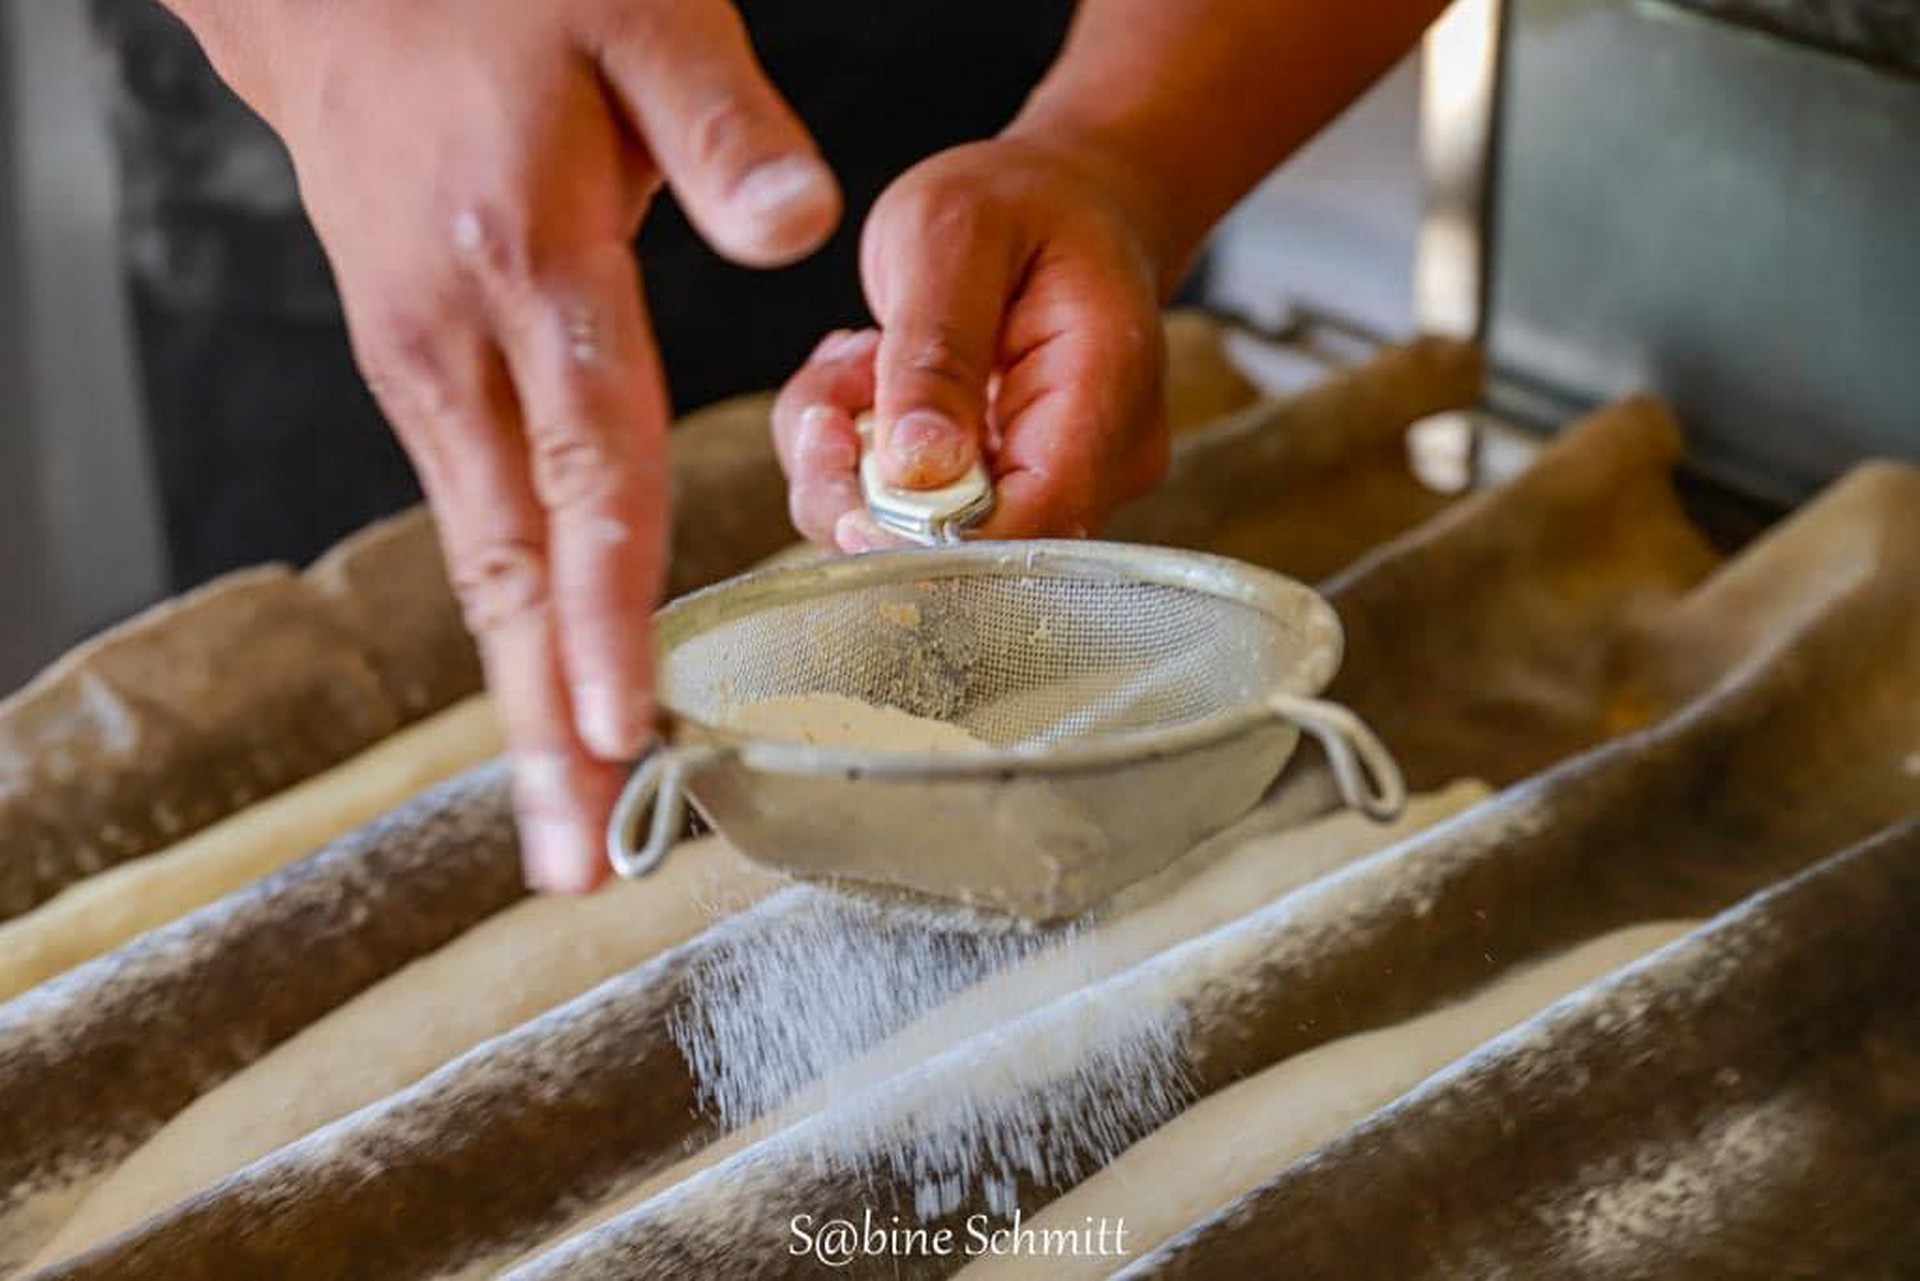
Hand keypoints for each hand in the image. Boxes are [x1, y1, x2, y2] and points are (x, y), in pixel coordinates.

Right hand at [179, 0, 840, 890]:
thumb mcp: (639, 14)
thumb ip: (722, 129)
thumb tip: (801, 231)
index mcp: (524, 266)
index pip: (584, 472)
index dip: (609, 615)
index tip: (629, 738)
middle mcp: (454, 344)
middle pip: (507, 565)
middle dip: (545, 723)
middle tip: (573, 863)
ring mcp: (421, 366)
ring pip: (477, 562)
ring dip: (520, 698)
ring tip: (560, 827)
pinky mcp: (418, 370)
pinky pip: (469, 521)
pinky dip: (510, 622)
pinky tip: (544, 690)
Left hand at [772, 137, 1167, 551]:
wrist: (1060, 204)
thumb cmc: (1016, 206)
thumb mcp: (953, 238)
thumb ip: (934, 354)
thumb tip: (918, 472)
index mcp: (1104, 394)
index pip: (1031, 523)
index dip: (928, 538)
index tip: (842, 484)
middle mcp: (1099, 463)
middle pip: (971, 546)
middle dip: (865, 486)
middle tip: (838, 380)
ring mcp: (1059, 485)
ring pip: (925, 536)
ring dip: (854, 461)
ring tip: (860, 357)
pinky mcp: (1012, 494)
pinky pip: (917, 513)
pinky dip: (866, 457)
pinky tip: (874, 379)